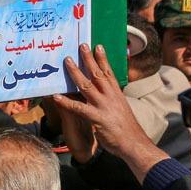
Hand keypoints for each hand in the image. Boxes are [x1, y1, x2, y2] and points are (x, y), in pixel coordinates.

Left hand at [51, 44, 164, 182]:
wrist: (134, 144)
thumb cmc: (126, 128)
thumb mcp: (121, 109)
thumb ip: (112, 99)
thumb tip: (105, 91)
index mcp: (116, 94)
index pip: (109, 73)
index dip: (103, 59)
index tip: (98, 46)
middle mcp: (111, 97)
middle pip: (98, 74)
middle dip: (89, 59)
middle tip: (81, 45)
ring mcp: (104, 107)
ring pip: (87, 86)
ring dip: (76, 73)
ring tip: (67, 61)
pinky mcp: (97, 118)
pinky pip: (79, 108)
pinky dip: (67, 102)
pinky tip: (56, 96)